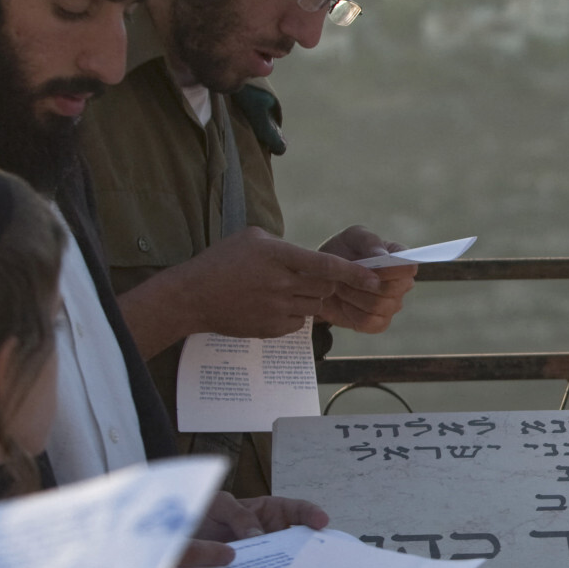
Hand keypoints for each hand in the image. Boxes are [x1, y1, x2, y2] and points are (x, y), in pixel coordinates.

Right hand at [170, 227, 384, 338]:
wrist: (192, 297)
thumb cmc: (221, 262)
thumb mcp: (252, 238)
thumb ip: (284, 244)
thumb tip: (309, 257)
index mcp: (278, 256)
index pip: (327, 265)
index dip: (355, 273)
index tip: (375, 278)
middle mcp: (281, 283)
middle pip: (325, 288)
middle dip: (325, 284)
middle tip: (305, 278)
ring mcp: (276, 308)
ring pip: (314, 306)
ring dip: (308, 299)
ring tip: (283, 291)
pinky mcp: (272, 329)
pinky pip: (299, 323)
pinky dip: (294, 315)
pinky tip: (272, 306)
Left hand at [178, 493, 329, 567]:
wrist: (172, 544)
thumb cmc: (200, 515)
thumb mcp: (218, 506)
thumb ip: (239, 516)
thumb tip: (258, 536)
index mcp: (270, 513)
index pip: (298, 511)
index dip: (312, 515)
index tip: (322, 523)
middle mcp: (271, 536)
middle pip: (298, 543)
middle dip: (310, 550)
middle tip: (319, 558)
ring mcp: (260, 559)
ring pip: (282, 566)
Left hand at [315, 225, 415, 333]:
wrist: (320, 277)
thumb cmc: (341, 252)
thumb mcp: (352, 237)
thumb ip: (370, 241)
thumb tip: (383, 255)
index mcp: (400, 260)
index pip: (409, 268)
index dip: (390, 269)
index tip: (368, 264)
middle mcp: (402, 284)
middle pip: (394, 289)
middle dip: (363, 282)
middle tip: (344, 275)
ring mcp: (392, 305)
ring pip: (378, 306)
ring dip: (352, 295)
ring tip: (340, 287)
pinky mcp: (379, 323)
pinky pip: (369, 323)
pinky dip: (351, 313)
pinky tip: (344, 304)